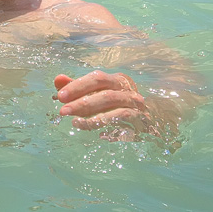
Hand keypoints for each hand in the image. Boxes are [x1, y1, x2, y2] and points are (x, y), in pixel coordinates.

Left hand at [53, 71, 176, 141]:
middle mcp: (129, 92)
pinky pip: (125, 126)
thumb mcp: (99, 93)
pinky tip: (97, 133)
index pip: (97, 78)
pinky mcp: (142, 125)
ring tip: (75, 122)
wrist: (155, 118)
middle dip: (82, 102)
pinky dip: (110, 129)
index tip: (60, 95)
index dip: (78, 85)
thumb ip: (78, 87)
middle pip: (106, 94)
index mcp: (117, 81)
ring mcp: (138, 109)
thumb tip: (57, 79)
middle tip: (62, 110)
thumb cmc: (119, 104)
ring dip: (93, 117)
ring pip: (116, 110)